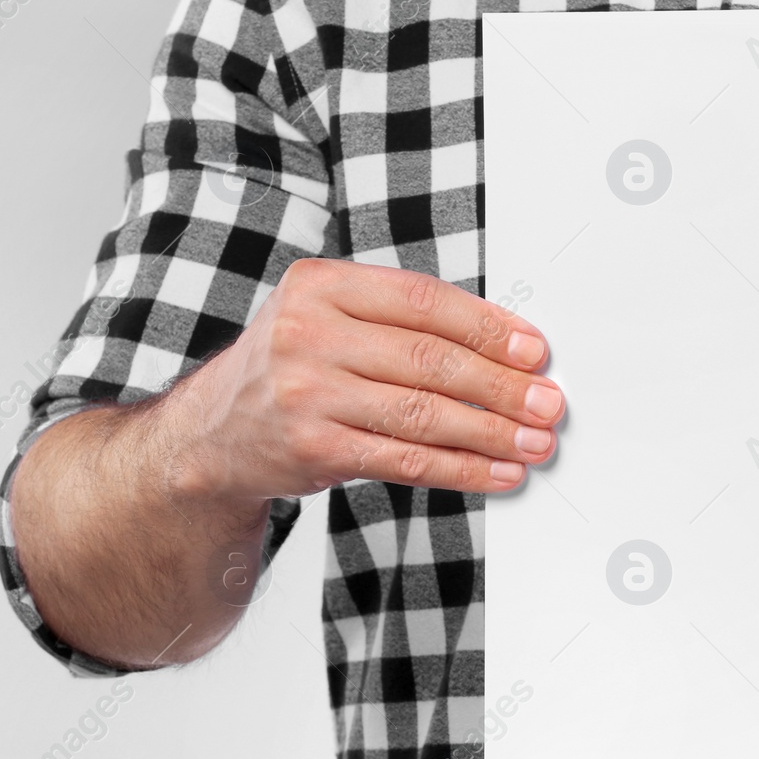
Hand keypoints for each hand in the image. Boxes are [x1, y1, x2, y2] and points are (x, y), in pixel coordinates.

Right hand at [181, 258, 562, 498]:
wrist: (211, 436)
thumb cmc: (288, 369)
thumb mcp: (325, 318)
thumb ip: (397, 320)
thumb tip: (503, 347)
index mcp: (319, 285)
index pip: (423, 300)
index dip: (488, 325)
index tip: (533, 349)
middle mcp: (308, 334)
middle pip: (430, 359)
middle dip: (501, 384)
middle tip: (547, 402)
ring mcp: (308, 394)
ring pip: (424, 413)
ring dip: (491, 432)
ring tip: (534, 442)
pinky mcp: (314, 449)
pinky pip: (405, 460)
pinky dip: (461, 470)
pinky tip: (496, 473)